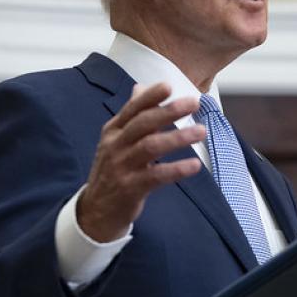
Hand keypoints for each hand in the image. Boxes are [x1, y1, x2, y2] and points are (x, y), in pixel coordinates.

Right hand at [77, 83, 203, 241]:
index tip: (169, 85)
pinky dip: (176, 169)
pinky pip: (156, 176)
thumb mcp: (116, 140)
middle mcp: (115, 146)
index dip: (150, 96)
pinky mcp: (130, 188)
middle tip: (194, 102)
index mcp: (113, 131)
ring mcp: (121, 167)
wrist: (96, 211)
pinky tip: (194, 165)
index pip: (133, 109)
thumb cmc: (113, 170)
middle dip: (169, 111)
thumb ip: (132, 116)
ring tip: (201, 131)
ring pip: (150, 147)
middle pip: (143, 124)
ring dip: (177, 137)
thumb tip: (141, 87)